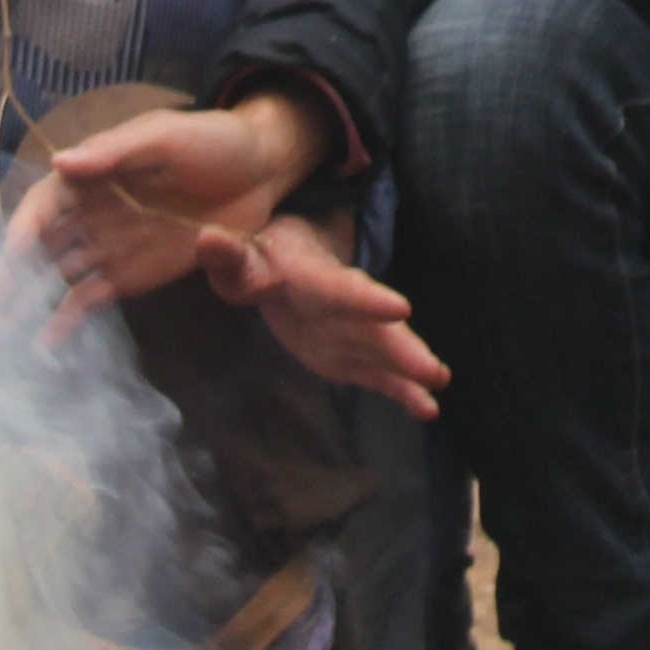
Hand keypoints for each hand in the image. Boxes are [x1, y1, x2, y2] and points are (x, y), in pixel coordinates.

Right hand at [0, 84, 335, 332]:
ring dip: (32, 299)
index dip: (24, 230)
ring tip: (6, 331)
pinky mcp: (131, 273)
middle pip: (41, 245)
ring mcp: (109, 245)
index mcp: (93, 174)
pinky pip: (91, 297)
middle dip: (14, 274)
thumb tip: (60, 162)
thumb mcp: (165, 136)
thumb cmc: (211, 139)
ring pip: (58, 274)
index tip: (13, 257)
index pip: (44, 205)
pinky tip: (45, 343)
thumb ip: (115, 151)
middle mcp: (91, 212)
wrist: (261, 169)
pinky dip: (67, 318)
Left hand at [189, 211, 448, 416]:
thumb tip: (209, 239)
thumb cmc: (262, 260)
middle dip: (403, 347)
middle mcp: (346, 307)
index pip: (343, 290)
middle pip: (376, 329)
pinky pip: (382, 376)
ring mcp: (355, 334)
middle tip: (435, 369)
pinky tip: (429, 410)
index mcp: (318, 280)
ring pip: (387, 351)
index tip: (400, 309)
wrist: (285, 267)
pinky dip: (405, 392)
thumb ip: (228, 256)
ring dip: (412, 366)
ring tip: (441, 380)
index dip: (368, 301)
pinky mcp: (354, 358)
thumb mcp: (240, 258)